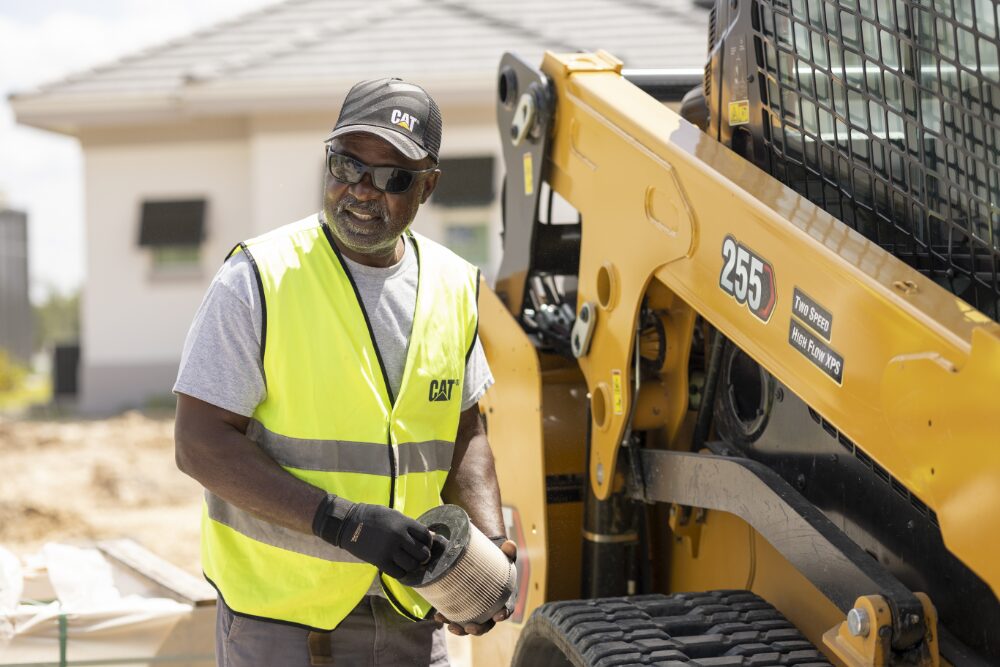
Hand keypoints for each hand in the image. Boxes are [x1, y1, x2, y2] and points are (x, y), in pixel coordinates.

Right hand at [317, 499, 431, 578]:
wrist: (349, 524)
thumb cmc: (372, 517)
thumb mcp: (393, 515)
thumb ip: (410, 526)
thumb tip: (429, 536)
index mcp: (403, 522)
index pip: (426, 536)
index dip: (428, 542)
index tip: (425, 545)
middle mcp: (399, 536)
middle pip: (422, 553)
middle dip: (423, 556)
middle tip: (418, 557)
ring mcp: (390, 550)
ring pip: (412, 565)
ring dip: (412, 565)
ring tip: (408, 562)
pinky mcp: (380, 561)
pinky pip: (399, 573)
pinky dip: (402, 573)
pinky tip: (398, 568)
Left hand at [434, 540, 516, 635]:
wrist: (482, 558)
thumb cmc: (495, 558)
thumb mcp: (503, 554)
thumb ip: (508, 551)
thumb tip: (510, 544)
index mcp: (504, 598)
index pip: (506, 609)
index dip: (503, 614)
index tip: (498, 617)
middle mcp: (490, 608)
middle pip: (486, 624)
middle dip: (478, 629)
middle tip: (469, 627)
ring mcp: (475, 610)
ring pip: (469, 626)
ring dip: (460, 629)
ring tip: (450, 626)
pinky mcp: (462, 607)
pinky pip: (455, 617)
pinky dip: (446, 618)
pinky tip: (438, 616)